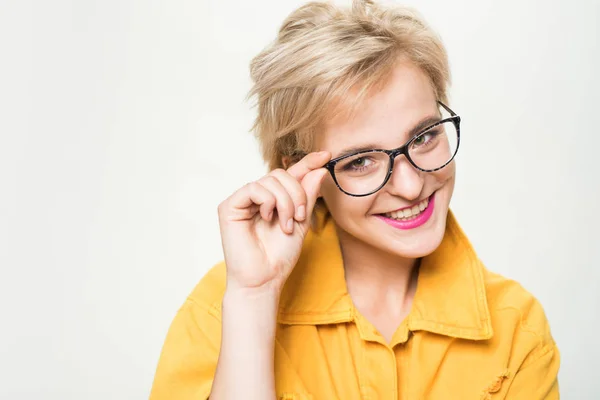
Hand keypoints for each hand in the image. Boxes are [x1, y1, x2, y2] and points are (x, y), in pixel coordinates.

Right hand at [217, 151, 330, 293]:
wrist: (265, 278)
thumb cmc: (280, 256)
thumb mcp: (301, 222)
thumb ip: (307, 196)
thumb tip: (318, 169)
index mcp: (273, 199)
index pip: (290, 174)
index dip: (306, 163)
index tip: (326, 155)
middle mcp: (257, 197)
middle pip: (280, 174)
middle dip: (297, 193)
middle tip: (299, 217)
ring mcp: (242, 200)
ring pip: (270, 180)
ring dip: (285, 201)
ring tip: (285, 225)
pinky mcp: (229, 206)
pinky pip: (254, 188)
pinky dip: (268, 202)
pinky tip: (268, 218)